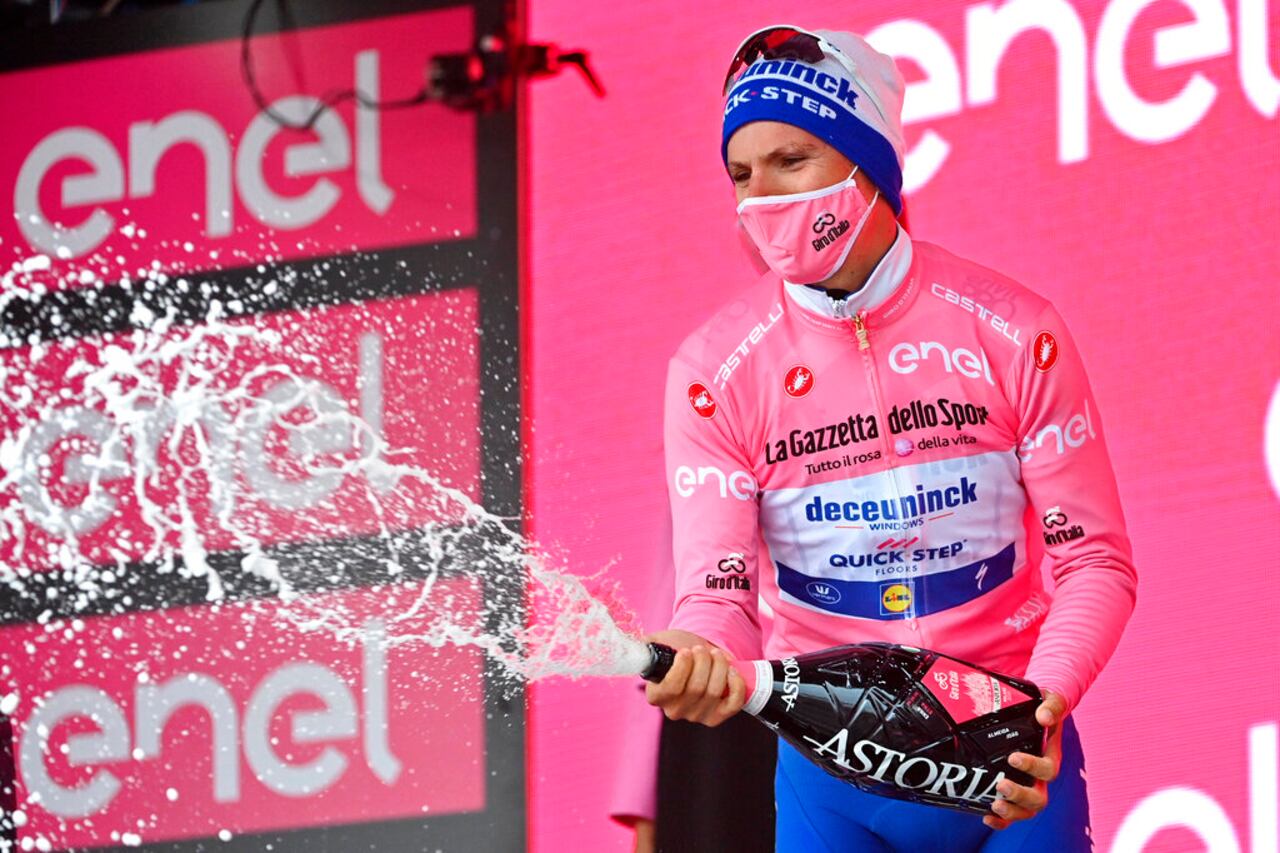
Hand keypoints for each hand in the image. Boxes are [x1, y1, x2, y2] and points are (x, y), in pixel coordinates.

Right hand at [643, 629, 745, 726]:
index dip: (682, 668)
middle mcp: (674, 710)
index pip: (671, 688)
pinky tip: (731, 670)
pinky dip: (735, 685)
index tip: (686, 651)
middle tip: (701, 649)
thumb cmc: (675, 649)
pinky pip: (732, 705)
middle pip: (696, 688)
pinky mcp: (716, 717)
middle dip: (703, 662)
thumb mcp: (658, 642)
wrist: (696, 659)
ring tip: (715, 654)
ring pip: (714, 692)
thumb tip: (644, 647)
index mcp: (656, 696)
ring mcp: (697, 716)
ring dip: (719, 667)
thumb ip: (647, 644)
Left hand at [984, 691, 1067, 829]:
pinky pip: (1013, 811)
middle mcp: (1041, 776)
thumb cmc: (1045, 708)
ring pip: (1026, 809)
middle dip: (1019, 796)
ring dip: (1011, 812)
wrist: (1040, 713)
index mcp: (1050, 757)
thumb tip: (1043, 715)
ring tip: (994, 806)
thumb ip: (1052, 706)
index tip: (1013, 758)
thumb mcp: (1051, 702)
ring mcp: (1029, 785)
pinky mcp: (1015, 789)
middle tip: (1001, 786)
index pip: (1048, 770)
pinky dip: (1002, 819)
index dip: (1033, 767)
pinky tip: (986, 816)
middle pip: (1038, 797)